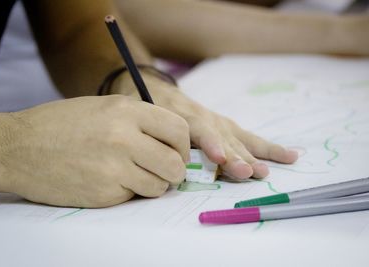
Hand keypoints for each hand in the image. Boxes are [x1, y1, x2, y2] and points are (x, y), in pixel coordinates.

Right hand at [0, 96, 189, 206]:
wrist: (17, 147)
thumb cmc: (61, 125)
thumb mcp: (104, 107)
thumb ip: (140, 121)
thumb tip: (172, 142)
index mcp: (126, 110)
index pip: (179, 130)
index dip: (183, 145)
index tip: (176, 152)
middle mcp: (124, 137)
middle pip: (175, 163)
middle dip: (174, 171)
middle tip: (162, 170)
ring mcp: (113, 167)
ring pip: (159, 185)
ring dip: (152, 184)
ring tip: (133, 175)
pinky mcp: (103, 193)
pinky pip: (133, 196)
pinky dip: (128, 192)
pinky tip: (108, 180)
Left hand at [111, 73, 297, 179]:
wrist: (154, 86)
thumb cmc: (146, 104)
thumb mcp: (144, 115)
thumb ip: (157, 133)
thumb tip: (170, 161)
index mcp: (183, 114)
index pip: (199, 130)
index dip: (211, 144)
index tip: (221, 159)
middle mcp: (205, 117)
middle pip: (224, 138)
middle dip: (237, 157)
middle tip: (250, 172)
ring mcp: (218, 121)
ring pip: (239, 139)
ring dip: (254, 155)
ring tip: (267, 170)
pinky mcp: (226, 124)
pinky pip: (248, 136)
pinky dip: (266, 147)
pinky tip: (288, 154)